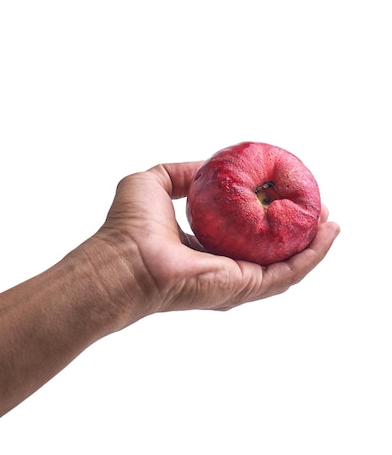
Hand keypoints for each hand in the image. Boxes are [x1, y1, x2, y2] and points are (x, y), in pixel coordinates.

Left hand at [97, 162, 339, 313]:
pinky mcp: (242, 288)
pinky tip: (327, 234)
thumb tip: (210, 166)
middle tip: (318, 208)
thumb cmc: (128, 225)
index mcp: (202, 247)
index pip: (243, 232)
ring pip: (284, 265)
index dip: (267, 212)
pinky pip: (286, 273)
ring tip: (330, 220)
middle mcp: (220, 268)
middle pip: (269, 251)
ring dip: (312, 244)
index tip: (287, 192)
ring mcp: (233, 281)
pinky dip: (310, 256)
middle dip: (297, 230)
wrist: (123, 258)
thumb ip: (183, 173)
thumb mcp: (156, 181)